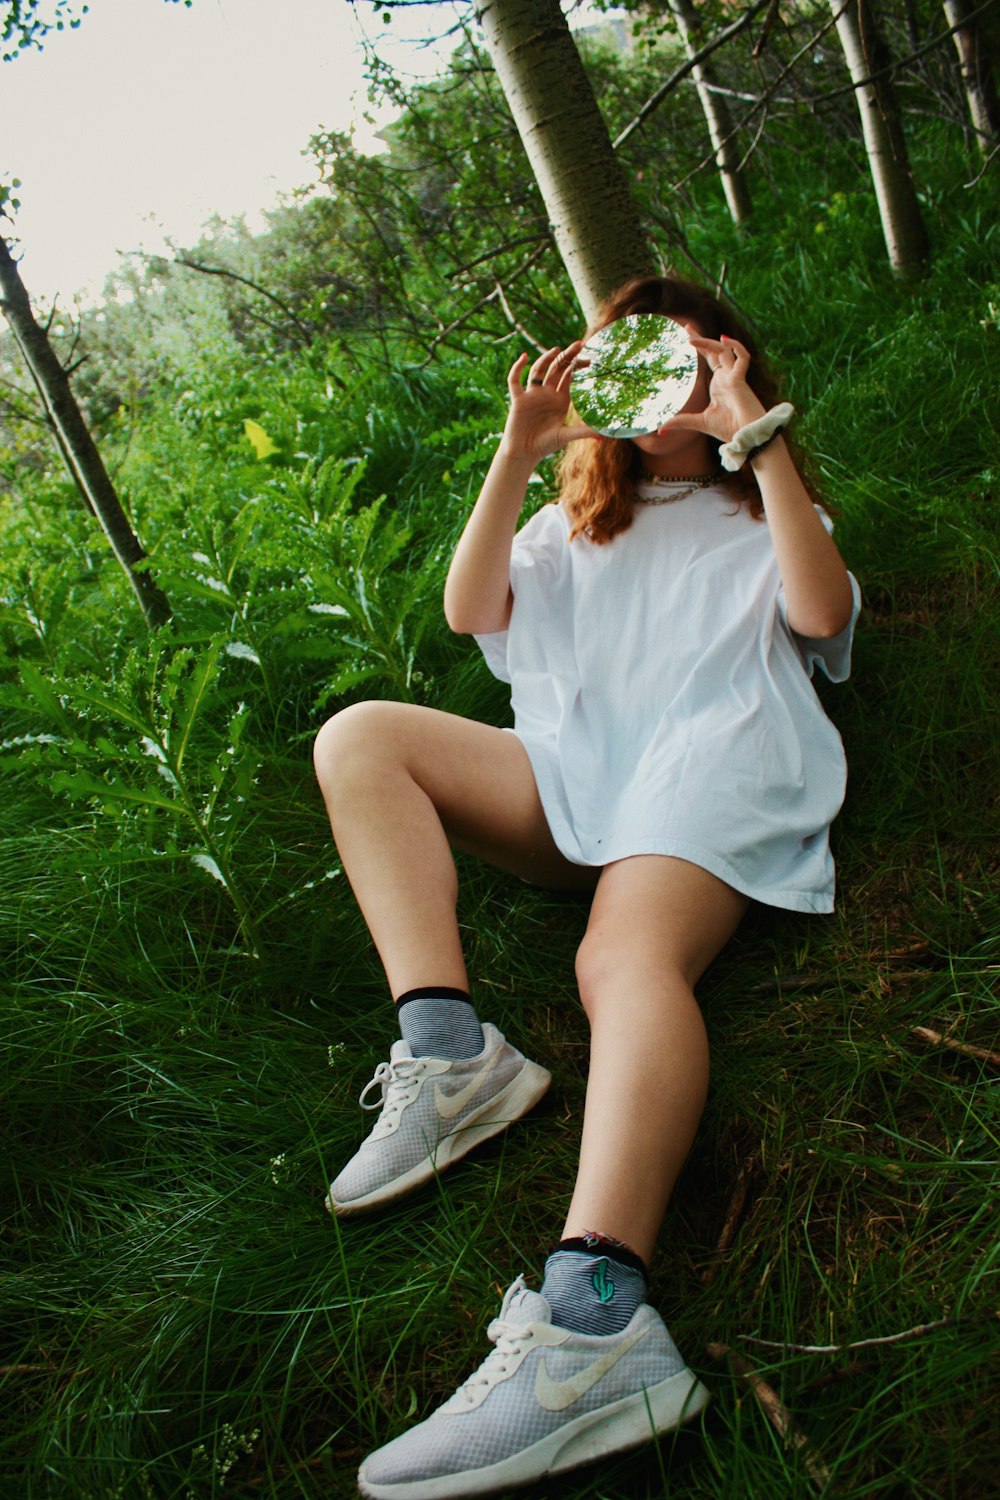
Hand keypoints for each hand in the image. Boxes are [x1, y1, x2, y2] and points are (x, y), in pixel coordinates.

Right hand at [501, 342, 598, 463]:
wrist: (524, 454)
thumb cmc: (545, 445)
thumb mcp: (566, 435)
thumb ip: (584, 432)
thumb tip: (605, 436)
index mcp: (560, 400)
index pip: (569, 377)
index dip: (578, 366)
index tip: (590, 358)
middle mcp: (546, 394)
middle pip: (556, 369)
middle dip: (567, 356)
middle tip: (579, 344)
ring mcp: (532, 395)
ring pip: (538, 371)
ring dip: (546, 359)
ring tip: (557, 350)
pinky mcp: (518, 399)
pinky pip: (515, 380)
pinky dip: (517, 368)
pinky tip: (524, 357)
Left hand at [659, 332, 766, 444]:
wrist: (745, 436)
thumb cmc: (728, 428)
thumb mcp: (698, 423)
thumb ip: (681, 422)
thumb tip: (660, 429)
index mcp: (719, 383)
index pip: (710, 358)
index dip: (700, 345)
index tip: (687, 336)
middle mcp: (726, 376)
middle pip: (715, 350)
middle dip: (701, 338)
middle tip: (686, 327)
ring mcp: (734, 376)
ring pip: (724, 351)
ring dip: (709, 343)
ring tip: (690, 340)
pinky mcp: (741, 380)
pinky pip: (743, 358)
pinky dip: (736, 347)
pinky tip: (723, 340)